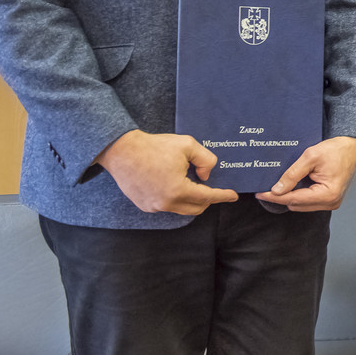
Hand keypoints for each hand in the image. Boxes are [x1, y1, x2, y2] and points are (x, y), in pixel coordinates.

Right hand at [95, 129, 238, 215]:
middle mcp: (165, 203)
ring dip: (191, 199)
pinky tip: (176, 185)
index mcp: (178, 191)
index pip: (207, 197)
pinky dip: (176, 199)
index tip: (233, 195)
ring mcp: (153, 206)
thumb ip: (206, 160)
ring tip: (194, 183)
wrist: (122, 151)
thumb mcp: (188, 146)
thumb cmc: (154, 147)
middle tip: (212, 187)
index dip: (222, 195)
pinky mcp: (144, 205)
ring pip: (181, 209)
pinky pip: (167, 206)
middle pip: (196, 208)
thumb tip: (206, 175)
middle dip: (208, 199)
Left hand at [256, 136, 355, 210]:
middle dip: (281, 196)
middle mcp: (331, 202)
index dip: (275, 197)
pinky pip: (308, 201)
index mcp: (328, 194)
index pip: (294, 199)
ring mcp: (331, 202)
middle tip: (267, 187)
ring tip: (282, 184)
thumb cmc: (336, 150)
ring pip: (301, 205)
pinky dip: (299, 195)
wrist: (352, 147)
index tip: (260, 193)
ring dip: (290, 196)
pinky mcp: (329, 199)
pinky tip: (293, 185)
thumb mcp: (310, 157)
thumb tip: (277, 190)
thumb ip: (292, 174)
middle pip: (296, 205)